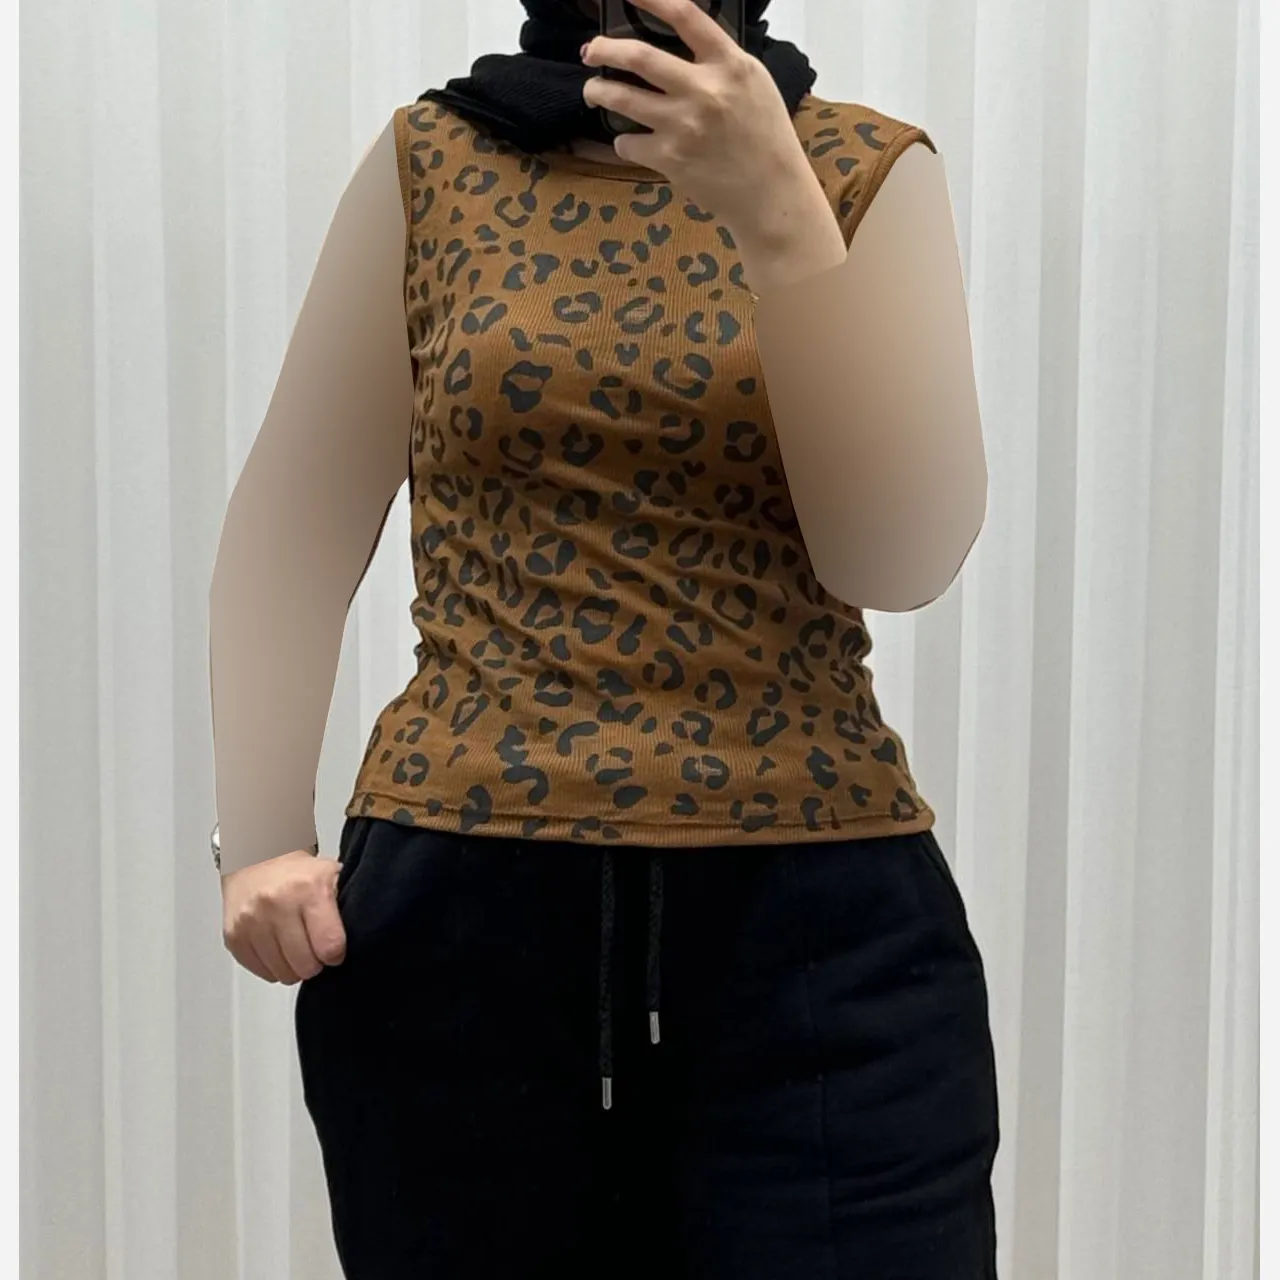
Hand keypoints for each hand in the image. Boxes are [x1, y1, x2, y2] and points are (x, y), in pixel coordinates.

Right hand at [221, 848, 346, 983]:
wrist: (255, 858)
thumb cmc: (298, 873)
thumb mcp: (331, 877)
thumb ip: (343, 909)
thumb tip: (349, 945)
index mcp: (309, 890)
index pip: (330, 946)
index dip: (336, 953)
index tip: (334, 948)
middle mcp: (277, 905)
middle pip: (306, 966)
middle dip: (315, 963)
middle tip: (314, 948)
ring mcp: (252, 922)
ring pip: (283, 974)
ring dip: (293, 967)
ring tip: (296, 946)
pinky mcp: (234, 937)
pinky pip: (262, 972)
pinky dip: (273, 966)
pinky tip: (277, 947)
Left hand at [581, 0, 814, 233]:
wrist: (771, 195)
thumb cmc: (766, 139)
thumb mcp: (754, 85)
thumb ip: (720, 62)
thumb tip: (682, 43)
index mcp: (729, 64)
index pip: (685, 16)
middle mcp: (704, 90)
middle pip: (639, 56)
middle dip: (605, 49)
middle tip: (590, 49)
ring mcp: (683, 125)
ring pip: (622, 98)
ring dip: (599, 92)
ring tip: (593, 92)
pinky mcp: (669, 158)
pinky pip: (627, 143)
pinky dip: (624, 143)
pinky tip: (631, 143)